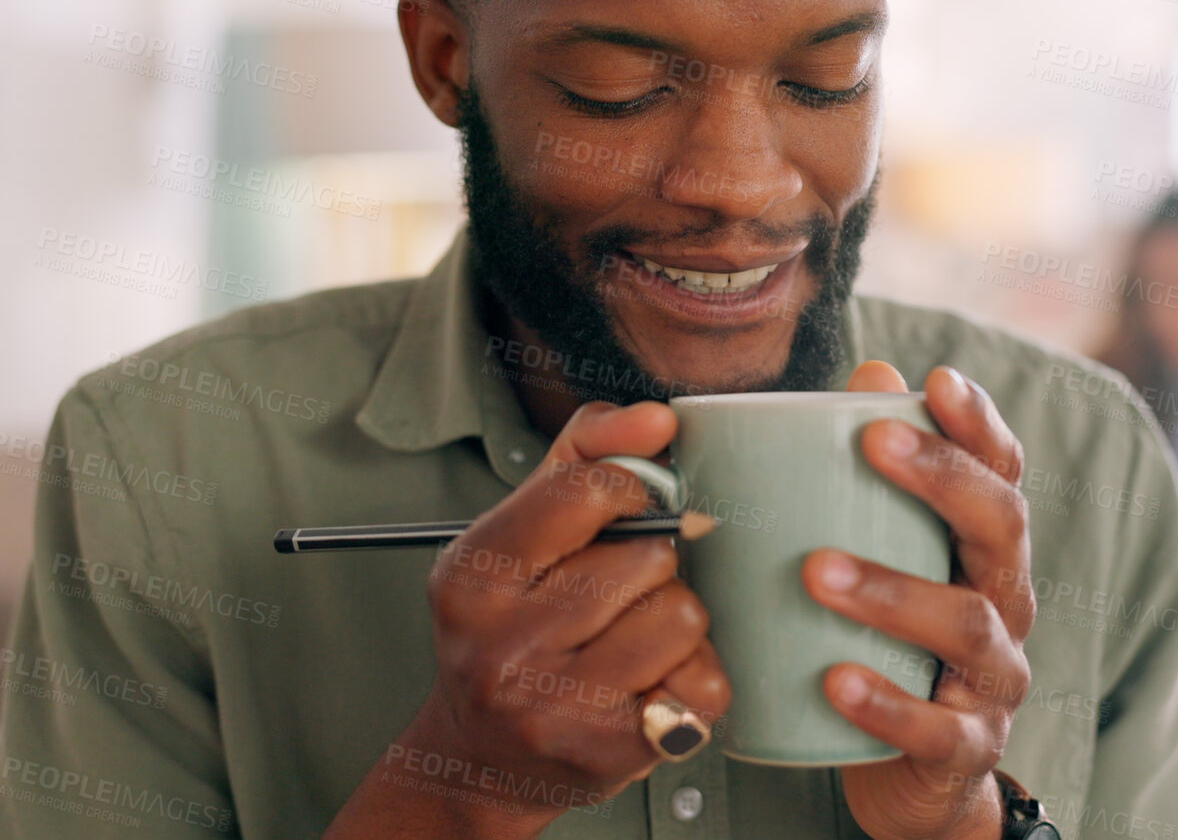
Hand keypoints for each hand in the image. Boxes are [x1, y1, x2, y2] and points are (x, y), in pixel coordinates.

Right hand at [327, 401, 731, 838]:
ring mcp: (556, 704)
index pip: (585, 491)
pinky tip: (648, 684)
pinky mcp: (611, 751)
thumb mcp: (519, 529)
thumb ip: (583, 454)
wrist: (481, 759)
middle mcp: (503, 644)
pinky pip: (703, 682)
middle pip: (649, 557)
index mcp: (473, 574)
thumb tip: (657, 419)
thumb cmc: (509, 627)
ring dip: (674, 620)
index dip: (632, 490)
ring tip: (631, 639)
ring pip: (683, 616)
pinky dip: (691, 678)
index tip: (629, 506)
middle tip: (612, 595)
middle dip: (649, 567)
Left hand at [804, 361, 1035, 839]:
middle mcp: (1004, 601)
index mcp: (984, 549)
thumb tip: (869, 372)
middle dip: (942, 476)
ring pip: (966, 623)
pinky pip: (937, 727)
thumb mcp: (886, 557)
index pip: (1000, 473)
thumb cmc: (892, 645)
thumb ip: (874, 475)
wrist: (914, 779)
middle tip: (872, 442)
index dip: (978, 424)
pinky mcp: (966, 747)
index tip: (938, 379)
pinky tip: (836, 679)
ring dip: (894, 590)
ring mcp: (993, 678)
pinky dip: (887, 704)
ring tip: (818, 571)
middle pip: (1001, 526)